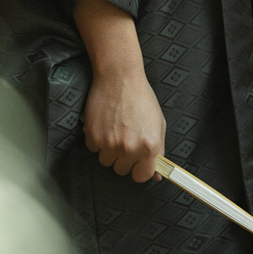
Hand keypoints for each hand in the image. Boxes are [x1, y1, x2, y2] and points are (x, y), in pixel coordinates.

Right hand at [73, 0, 166, 182]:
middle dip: (122, 158)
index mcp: (149, 146)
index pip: (142, 176)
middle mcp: (130, 148)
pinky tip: (104, 124)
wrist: (119, 77)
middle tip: (124, 138)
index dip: (138, 169)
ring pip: (106, 161)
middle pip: (121, 170)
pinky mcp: (94, 137)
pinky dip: (96, 140)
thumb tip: (158, 175)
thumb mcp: (158, 123)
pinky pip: (93, 150)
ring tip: (114, 129)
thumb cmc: (141, 97)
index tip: (136, 163)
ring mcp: (110, 144)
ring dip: (108, 150)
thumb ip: (159, 150)